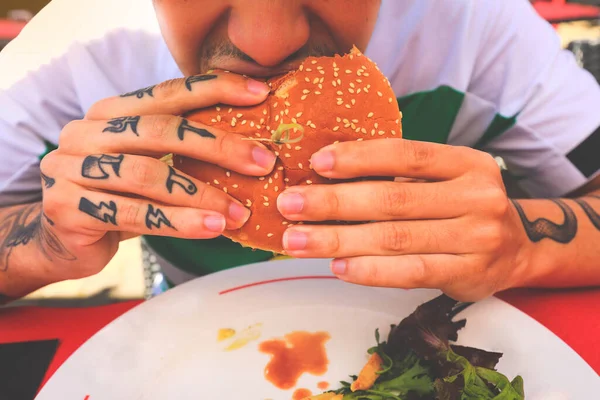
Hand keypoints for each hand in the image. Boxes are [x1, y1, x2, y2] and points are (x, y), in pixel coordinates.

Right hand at [39, 72, 275, 279]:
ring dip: (202, 194)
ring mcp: (71, 168)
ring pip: (148, 175)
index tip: (260, 93)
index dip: (215, 89)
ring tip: (239, 212)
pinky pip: (134, 214)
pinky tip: (212, 228)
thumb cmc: (118, 196)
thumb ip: (178, 150)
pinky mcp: (67, 207)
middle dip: (218, 146)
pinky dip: (179, 222)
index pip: (167, 93)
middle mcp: (85, 132)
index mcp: (109, 113)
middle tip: (263, 162)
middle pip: (161, 130)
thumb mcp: (146, 164)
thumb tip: (251, 147)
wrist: (61, 239)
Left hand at [276, 139, 530, 300]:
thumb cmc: (463, 206)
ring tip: (297, 241)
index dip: (360, 158)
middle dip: (334, 203)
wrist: (520, 247)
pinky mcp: (471, 274)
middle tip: (289, 205)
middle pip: (394, 200)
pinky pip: (412, 273)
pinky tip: (338, 267)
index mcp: (467, 162)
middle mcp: (477, 197)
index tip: (317, 163)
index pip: (407, 154)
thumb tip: (325, 175)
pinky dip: (371, 270)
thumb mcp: (445, 179)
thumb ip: (400, 176)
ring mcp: (478, 238)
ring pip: (396, 239)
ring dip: (339, 240)